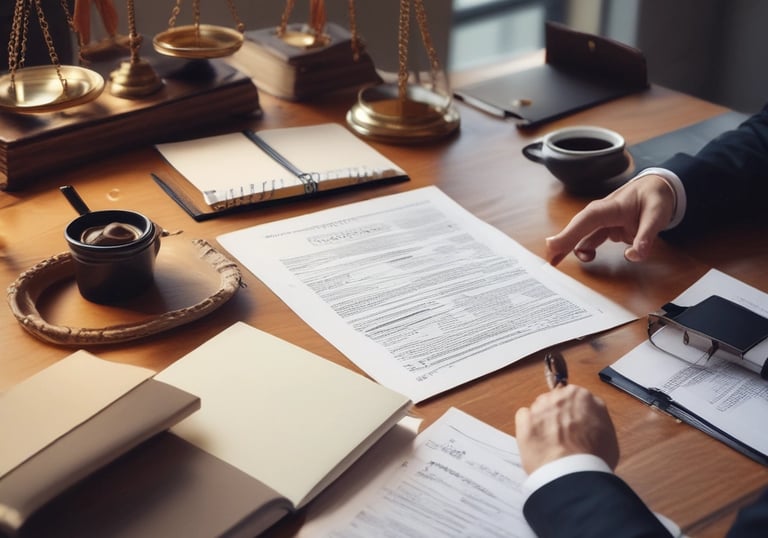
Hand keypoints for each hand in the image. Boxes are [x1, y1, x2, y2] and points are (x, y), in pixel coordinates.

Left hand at [514, 384, 619, 473]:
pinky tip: (538, 442)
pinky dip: (527, 428)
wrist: (574, 474)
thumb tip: (590, 420)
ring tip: (550, 443)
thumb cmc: (594, 458)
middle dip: (557, 417)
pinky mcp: (525, 419)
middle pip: (555, 402)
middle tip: (562, 436)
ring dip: (542, 422)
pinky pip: (523, 418)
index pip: (575, 399)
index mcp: (582, 396)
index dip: (574, 415)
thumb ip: (597, 418)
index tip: (573, 426)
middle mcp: (560, 396)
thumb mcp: (608, 433)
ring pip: (539, 409)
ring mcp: (541, 407)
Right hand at [545, 174, 675, 265]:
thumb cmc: (655, 197)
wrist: (658, 187)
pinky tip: (584, 259)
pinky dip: (582, 250)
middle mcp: (601, 214)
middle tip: (549, 260)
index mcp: (611, 207)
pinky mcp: (605, 229)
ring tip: (556, 262)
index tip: (553, 245)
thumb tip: (635, 256)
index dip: (568, 234)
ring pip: (579, 236)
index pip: (586, 220)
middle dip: (561, 243)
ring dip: (568, 248)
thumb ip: (647, 236)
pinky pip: (588, 240)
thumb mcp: (657, 215)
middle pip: (576, 228)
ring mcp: (601, 222)